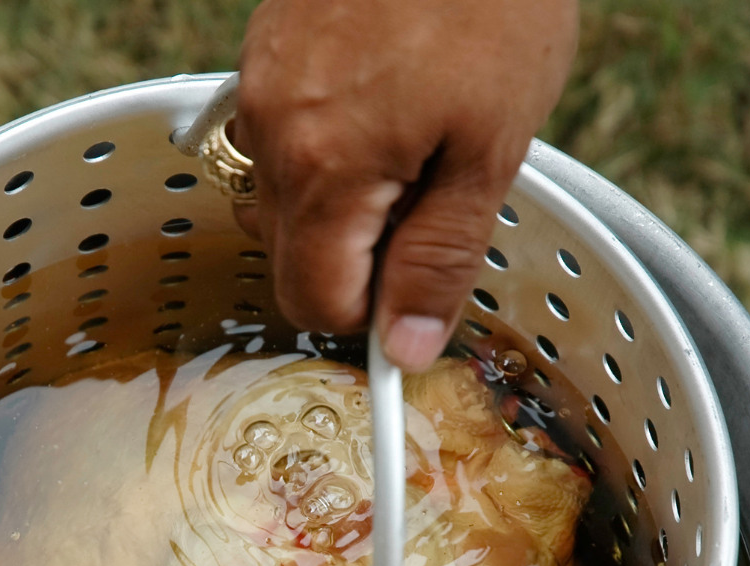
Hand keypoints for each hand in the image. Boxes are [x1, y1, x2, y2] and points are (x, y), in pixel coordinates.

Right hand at [234, 0, 577, 371]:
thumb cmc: (489, 1)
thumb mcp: (489, 148)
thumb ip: (439, 258)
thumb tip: (404, 347)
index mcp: (325, 167)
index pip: (314, 301)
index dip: (373, 313)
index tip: (419, 290)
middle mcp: (273, 133)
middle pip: (289, 256)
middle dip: (357, 259)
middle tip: (432, 203)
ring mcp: (259, 88)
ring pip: (280, 200)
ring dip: (338, 207)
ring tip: (410, 150)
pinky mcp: (263, 54)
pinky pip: (278, 140)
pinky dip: (325, 152)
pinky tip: (383, 109)